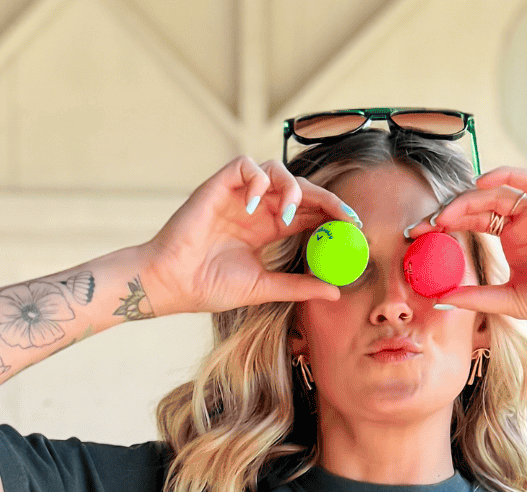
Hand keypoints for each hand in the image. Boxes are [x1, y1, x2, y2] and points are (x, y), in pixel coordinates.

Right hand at [138, 157, 359, 316]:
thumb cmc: (209, 287)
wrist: (172, 283)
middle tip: (345, 216)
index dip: (332, 215)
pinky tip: (255, 205)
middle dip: (326, 199)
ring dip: (290, 188)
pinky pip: (245, 165)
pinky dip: (256, 179)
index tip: (354, 229)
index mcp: (267, 229)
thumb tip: (335, 291)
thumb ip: (297, 286)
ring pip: (276, 170)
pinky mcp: (218, 185)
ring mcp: (238, 195)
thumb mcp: (263, 288)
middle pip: (299, 189)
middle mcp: (256, 208)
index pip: (307, 213)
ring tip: (288, 216)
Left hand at [408, 167, 526, 330]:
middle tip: (424, 224)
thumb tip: (439, 299)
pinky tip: (482, 182)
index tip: (417, 236)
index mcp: (510, 241)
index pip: (471, 224)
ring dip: (469, 197)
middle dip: (449, 211)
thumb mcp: (510, 301)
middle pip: (478, 205)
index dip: (444, 226)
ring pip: (497, 192)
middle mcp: (521, 222)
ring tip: (446, 213)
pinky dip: (506, 175)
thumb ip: (477, 297)